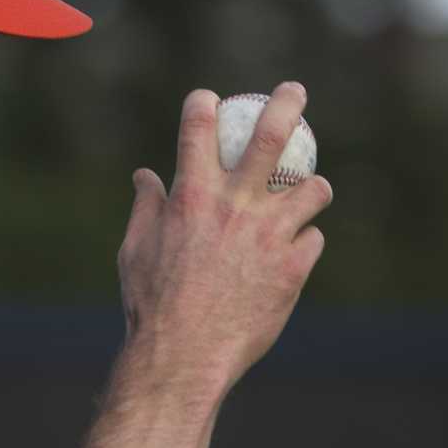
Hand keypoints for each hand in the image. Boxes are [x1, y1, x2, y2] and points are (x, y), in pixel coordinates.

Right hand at [118, 82, 331, 392]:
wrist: (183, 355)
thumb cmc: (151, 305)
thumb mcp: (135, 251)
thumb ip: (146, 207)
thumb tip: (144, 175)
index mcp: (191, 197)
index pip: (198, 128)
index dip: (204, 104)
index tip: (210, 99)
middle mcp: (235, 207)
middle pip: (273, 136)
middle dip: (287, 104)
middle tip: (294, 92)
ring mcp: (269, 235)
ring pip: (312, 189)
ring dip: (312, 186)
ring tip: (310, 191)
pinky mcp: (292, 268)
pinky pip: (311, 240)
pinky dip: (301, 243)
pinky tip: (291, 253)